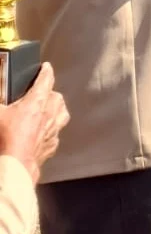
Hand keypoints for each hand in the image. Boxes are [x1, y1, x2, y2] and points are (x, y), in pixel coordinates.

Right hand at [0, 63, 69, 183]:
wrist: (14, 165)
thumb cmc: (5, 139)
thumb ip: (0, 97)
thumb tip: (0, 87)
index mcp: (38, 101)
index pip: (46, 79)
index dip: (46, 72)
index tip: (46, 67)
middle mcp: (51, 113)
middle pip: (56, 97)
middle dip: (49, 93)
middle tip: (40, 93)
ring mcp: (54, 130)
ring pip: (61, 114)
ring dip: (55, 110)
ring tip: (46, 110)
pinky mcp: (52, 145)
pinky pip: (55, 134)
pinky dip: (50, 131)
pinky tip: (41, 134)